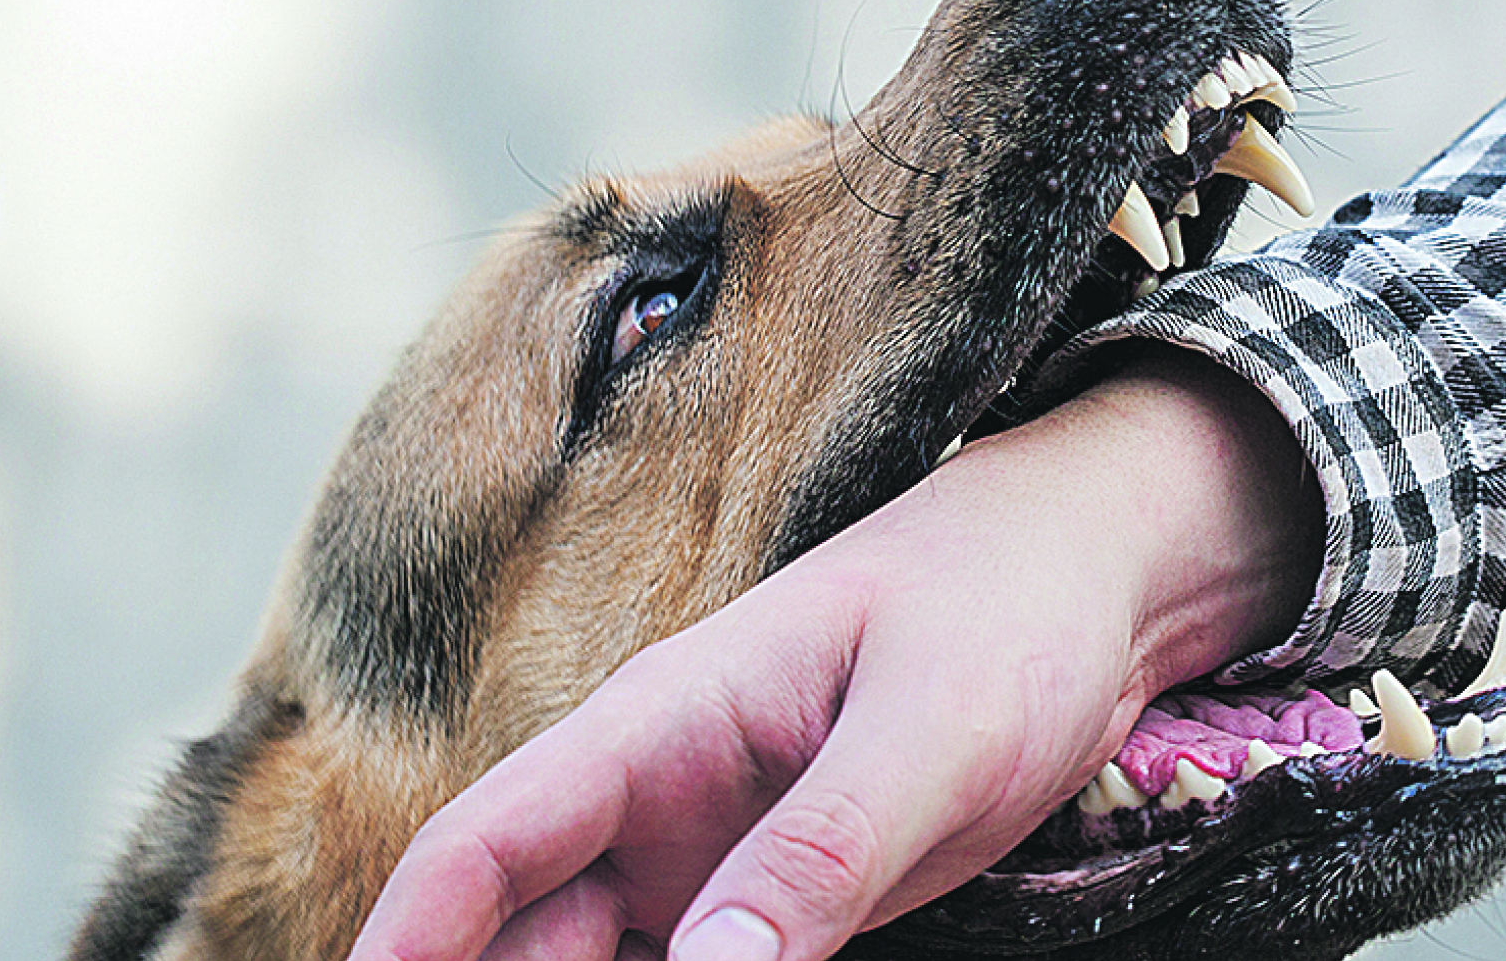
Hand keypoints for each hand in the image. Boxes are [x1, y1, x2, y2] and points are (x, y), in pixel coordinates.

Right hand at [346, 345, 1321, 960]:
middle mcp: (661, 796)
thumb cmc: (1007, 617)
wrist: (1099, 582)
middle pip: (526, 934)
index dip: (406, 940)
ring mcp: (715, 846)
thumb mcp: (928, 737)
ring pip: (600, 960)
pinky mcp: (780, 890)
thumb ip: (819, 857)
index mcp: (663, 725)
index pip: (486, 841)